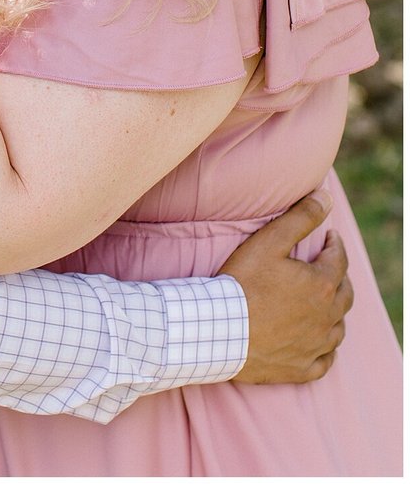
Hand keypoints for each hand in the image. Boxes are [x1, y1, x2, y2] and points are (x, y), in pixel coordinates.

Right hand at [220, 189, 351, 383]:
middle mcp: (327, 317)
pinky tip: (319, 342)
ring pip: (339, 327)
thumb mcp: (269, 241)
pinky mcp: (302, 368)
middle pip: (345, 294)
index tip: (330, 238)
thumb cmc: (242, 283)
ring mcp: (316, 345)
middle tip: (328, 267)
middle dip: (339, 276)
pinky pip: (326, 360)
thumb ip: (300, 217)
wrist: (220, 330)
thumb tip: (327, 197)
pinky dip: (326, 349)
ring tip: (324, 302)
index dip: (335, 245)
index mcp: (321, 285)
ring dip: (335, 312)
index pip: (338, 259)